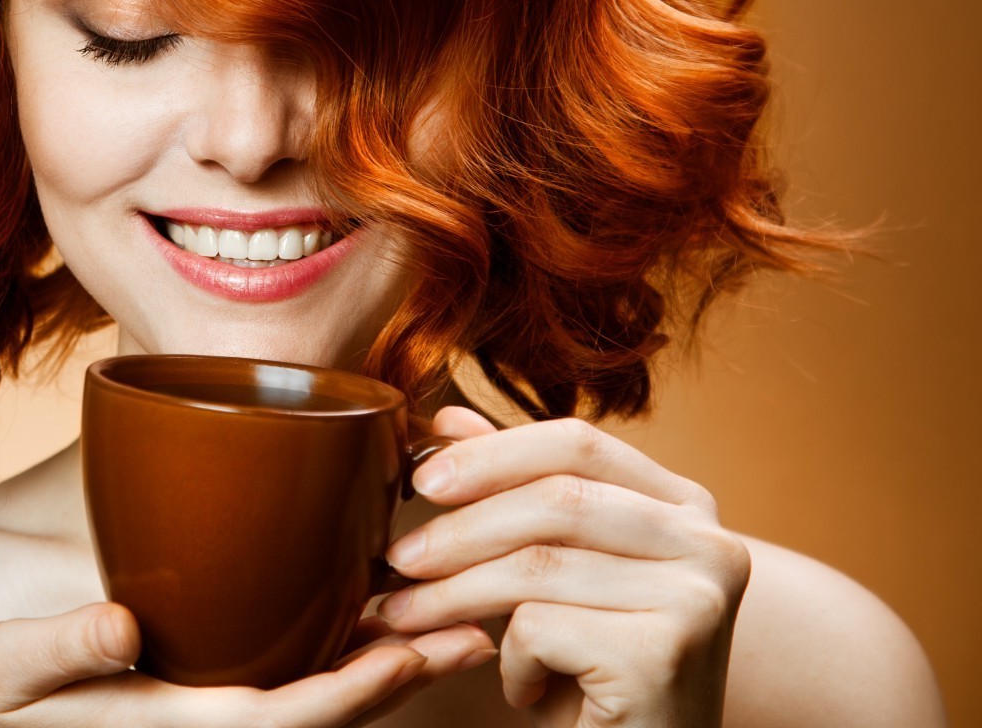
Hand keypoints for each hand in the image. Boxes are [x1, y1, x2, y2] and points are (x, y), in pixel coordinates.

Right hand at [0, 599, 493, 726]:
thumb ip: (54, 650)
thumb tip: (119, 624)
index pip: (277, 718)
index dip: (347, 691)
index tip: (404, 650)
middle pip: (324, 715)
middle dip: (401, 677)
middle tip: (476, 628)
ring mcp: (213, 717)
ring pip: (321, 700)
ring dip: (390, 664)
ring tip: (460, 622)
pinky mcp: (209, 697)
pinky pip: (293, 684)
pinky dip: (346, 655)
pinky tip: (379, 614)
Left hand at [379, 407, 752, 726]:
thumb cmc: (595, 670)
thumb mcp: (553, 573)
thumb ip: (513, 493)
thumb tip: (448, 420)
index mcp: (685, 505)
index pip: (578, 444)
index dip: (491, 454)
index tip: (420, 478)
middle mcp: (711, 542)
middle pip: (555, 500)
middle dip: (458, 529)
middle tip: (396, 560)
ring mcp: (697, 597)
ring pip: (537, 565)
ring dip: (452, 594)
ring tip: (407, 618)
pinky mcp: (665, 654)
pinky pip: (541, 627)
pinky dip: (508, 658)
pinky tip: (520, 685)